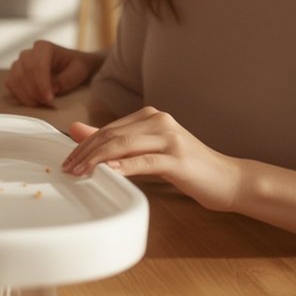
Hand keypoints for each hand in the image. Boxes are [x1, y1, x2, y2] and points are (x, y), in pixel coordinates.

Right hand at [4, 40, 105, 107]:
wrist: (72, 65)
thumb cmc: (77, 66)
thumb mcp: (79, 71)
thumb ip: (67, 79)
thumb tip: (52, 89)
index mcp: (44, 47)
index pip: (38, 64)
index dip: (42, 83)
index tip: (50, 99)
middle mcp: (29, 52)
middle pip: (24, 71)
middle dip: (35, 91)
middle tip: (47, 104)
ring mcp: (19, 62)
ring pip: (15, 78)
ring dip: (27, 95)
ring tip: (41, 104)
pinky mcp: (15, 73)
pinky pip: (11, 84)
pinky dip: (20, 96)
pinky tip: (33, 102)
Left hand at [61, 107, 241, 210]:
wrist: (227, 179)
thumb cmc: (186, 166)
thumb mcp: (148, 150)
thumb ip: (115, 141)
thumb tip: (76, 130)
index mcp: (151, 116)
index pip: (108, 129)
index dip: (84, 144)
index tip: (68, 159)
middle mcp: (159, 121)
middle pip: (112, 135)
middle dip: (85, 152)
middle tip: (68, 168)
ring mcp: (170, 138)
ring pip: (123, 145)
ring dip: (97, 160)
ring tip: (80, 172)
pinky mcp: (178, 158)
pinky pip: (145, 161)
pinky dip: (124, 166)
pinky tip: (109, 173)